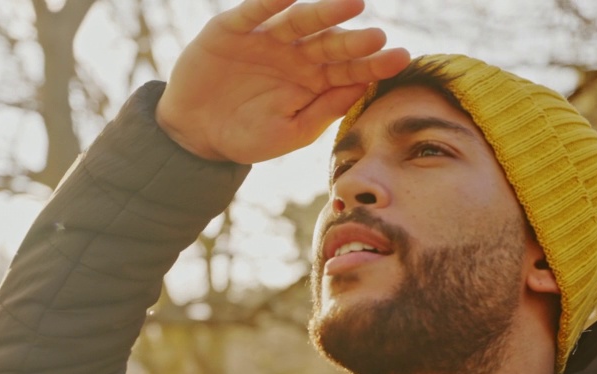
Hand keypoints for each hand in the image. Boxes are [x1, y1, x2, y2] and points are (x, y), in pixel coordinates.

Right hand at [156, 0, 408, 163]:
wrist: (196, 134)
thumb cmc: (247, 137)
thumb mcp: (289, 132)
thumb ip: (323, 111)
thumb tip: (362, 88)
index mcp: (315, 80)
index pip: (351, 70)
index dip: (374, 64)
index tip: (400, 59)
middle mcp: (296, 54)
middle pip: (331, 44)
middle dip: (354, 41)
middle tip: (378, 37)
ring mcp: (267, 39)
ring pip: (300, 22)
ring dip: (325, 12)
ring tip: (353, 3)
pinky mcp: (234, 28)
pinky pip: (255, 11)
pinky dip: (270, 1)